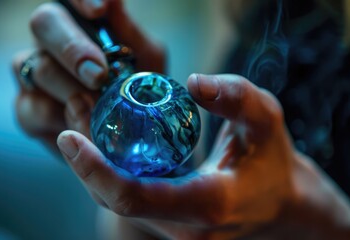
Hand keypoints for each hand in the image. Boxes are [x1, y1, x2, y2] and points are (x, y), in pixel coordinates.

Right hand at [12, 0, 164, 153]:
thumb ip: (129, 33)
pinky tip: (80, 123)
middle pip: (44, 22)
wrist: (131, 132)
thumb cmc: (138, 89)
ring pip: (37, 67)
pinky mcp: (29, 107)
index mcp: (83, 23)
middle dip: (73, 49)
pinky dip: (59, 118)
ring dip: (70, 90)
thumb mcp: (146, 60)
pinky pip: (32, 107)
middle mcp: (55, 42)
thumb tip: (113, 2)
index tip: (99, 12)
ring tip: (97, 108)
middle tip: (98, 75)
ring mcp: (37, 72)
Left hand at [57, 73, 349, 238]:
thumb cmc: (273, 159)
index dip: (94, 169)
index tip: (69, 136)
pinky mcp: (172, 226)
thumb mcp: (265, 118)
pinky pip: (132, 201)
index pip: (134, 197)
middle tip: (75, 114)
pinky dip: (113, 173)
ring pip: (119, 204)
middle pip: (116, 201)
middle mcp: (186, 230)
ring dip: (96, 166)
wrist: (280, 203)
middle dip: (86, 162)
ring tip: (84, 122)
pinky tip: (109, 142)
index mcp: (208, 206)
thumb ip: (235, 97)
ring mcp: (177, 233)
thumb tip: (193, 82)